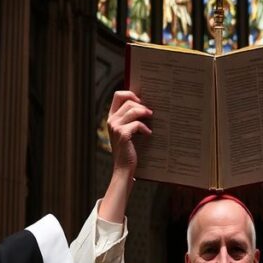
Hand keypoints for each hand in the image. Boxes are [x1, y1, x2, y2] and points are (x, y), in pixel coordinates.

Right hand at [100, 91, 151, 221]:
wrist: (124, 168)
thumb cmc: (129, 150)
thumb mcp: (128, 132)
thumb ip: (131, 119)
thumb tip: (146, 106)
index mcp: (112, 117)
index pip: (118, 95)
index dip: (131, 94)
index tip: (141, 101)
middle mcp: (111, 120)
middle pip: (128, 101)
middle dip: (141, 105)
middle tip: (150, 113)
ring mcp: (115, 127)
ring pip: (133, 110)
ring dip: (145, 113)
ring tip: (151, 119)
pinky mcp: (122, 134)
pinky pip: (137, 124)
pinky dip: (145, 128)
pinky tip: (148, 134)